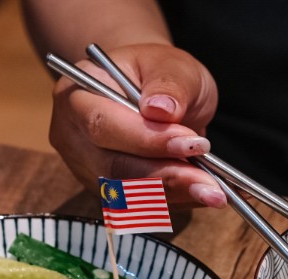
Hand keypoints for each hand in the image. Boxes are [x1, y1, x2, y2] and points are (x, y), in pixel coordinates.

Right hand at [49, 43, 225, 206]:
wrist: (150, 92)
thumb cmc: (156, 73)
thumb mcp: (170, 63)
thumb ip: (168, 83)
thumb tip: (162, 109)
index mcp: (78, 94)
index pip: (103, 124)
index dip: (146, 140)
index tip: (191, 144)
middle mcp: (73, 136)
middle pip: (113, 167)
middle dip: (165, 177)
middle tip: (210, 185)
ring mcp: (87, 168)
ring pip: (127, 193)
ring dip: (173, 195)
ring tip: (213, 193)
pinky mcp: (106, 191)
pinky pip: (139, 205)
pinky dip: (174, 200)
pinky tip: (202, 194)